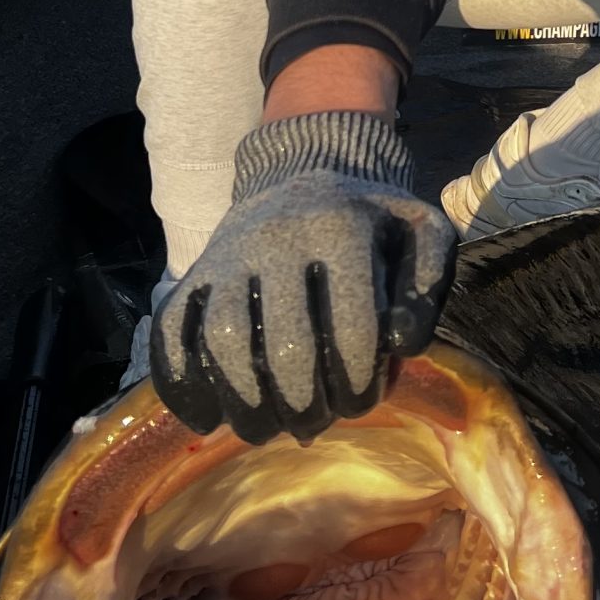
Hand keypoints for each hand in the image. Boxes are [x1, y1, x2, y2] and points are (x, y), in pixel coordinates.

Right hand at [151, 111, 454, 445]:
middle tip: (313, 423)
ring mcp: (228, 256)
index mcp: (341, 229)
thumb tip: (403, 342)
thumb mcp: (419, 230)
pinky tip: (205, 418)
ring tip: (265, 429)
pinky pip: (171, 332)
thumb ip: (428, 280)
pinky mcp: (192, 273)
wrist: (303, 170)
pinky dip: (180, 383)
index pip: (352, 324)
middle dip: (301, 402)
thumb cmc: (369, 218)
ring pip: (223, 340)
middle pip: (285, 342)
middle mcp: (277, 239)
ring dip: (244, 401)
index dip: (359, 380)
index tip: (361, 403)